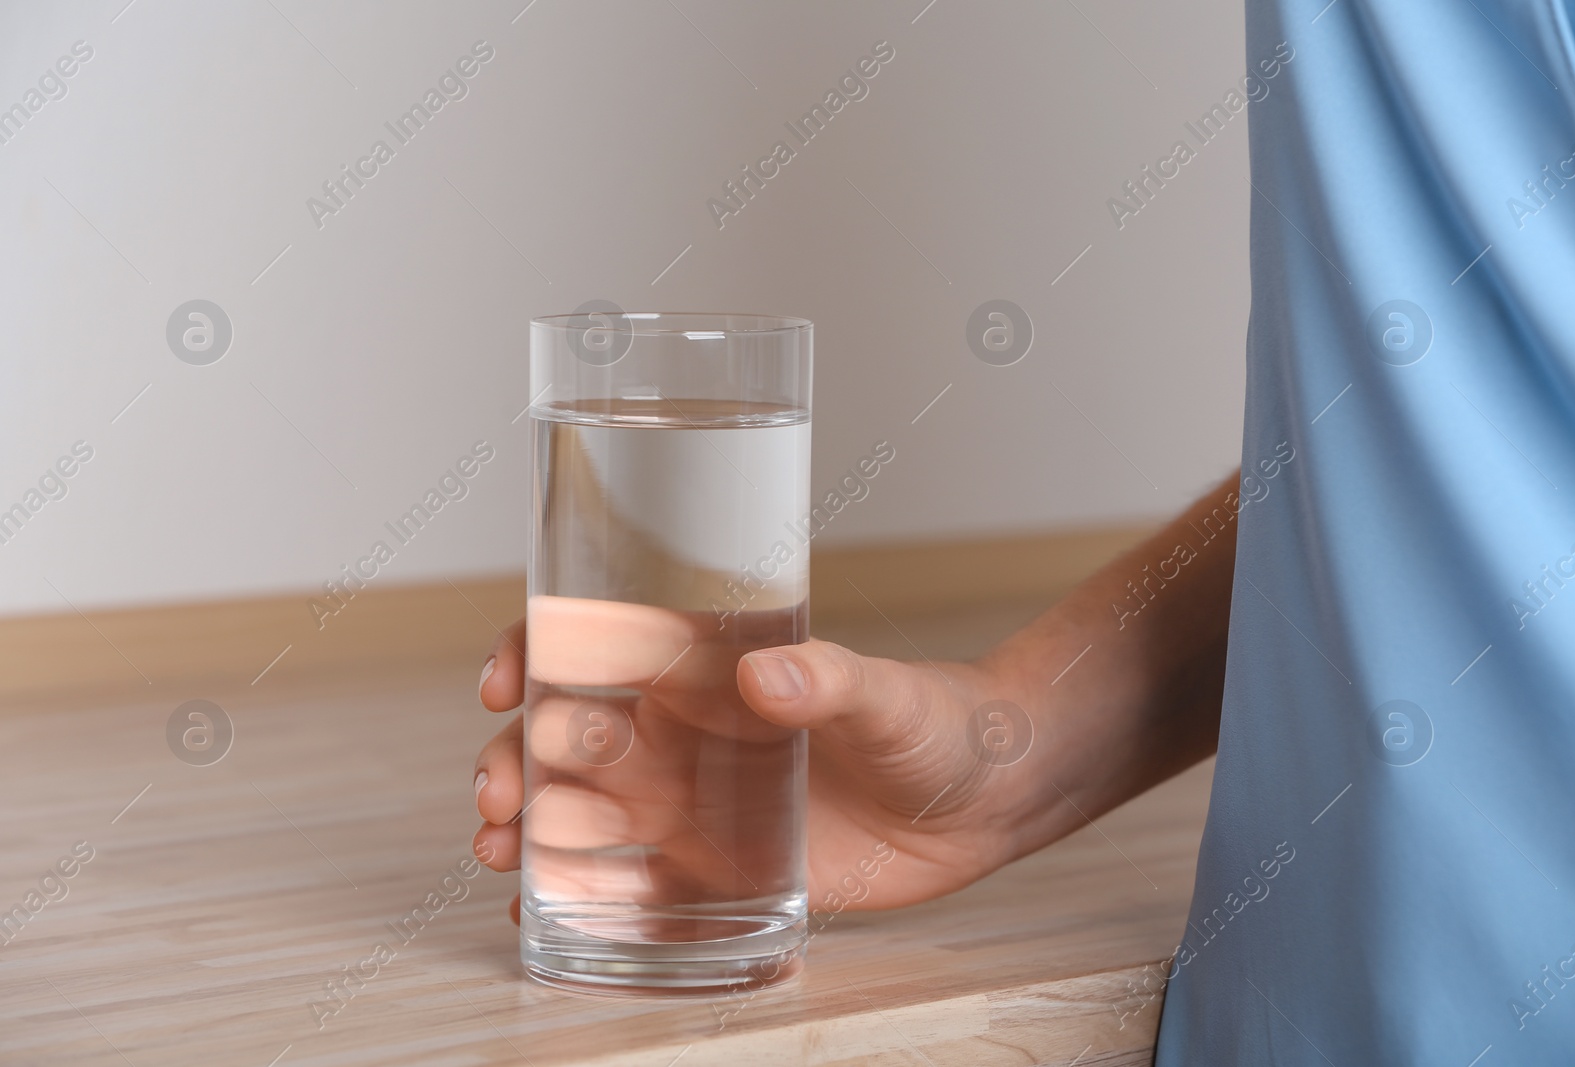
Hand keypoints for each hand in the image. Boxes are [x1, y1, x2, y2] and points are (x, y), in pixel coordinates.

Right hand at [472, 610, 1042, 924]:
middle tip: (500, 793)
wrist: (982, 798)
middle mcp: (684, 734)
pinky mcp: (718, 871)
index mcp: (707, 670)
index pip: (600, 645)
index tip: (506, 680)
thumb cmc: (931, 721)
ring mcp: (694, 805)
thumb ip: (830, 680)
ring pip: (581, 811)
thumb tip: (768, 674)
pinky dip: (578, 898)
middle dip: (515, 758)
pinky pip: (630, 885)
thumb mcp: (883, 694)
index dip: (536, 653)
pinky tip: (538, 914)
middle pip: (568, 737)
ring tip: (500, 850)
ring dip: (528, 827)